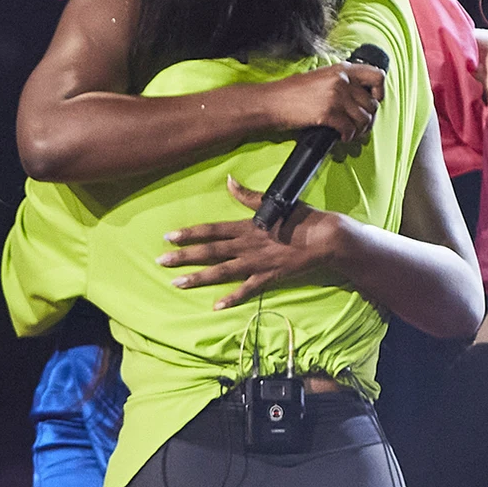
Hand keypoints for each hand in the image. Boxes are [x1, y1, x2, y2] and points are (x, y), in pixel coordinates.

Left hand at [159, 177, 349, 307]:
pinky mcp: (270, 277)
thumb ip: (248, 195)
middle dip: (183, 257)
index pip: (211, 230)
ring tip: (177, 283)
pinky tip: (215, 306)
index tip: (167, 237)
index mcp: (247, 227)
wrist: (327, 239)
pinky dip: (232, 299)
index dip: (189, 234)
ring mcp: (257, 264)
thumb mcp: (274, 202)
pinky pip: (247, 291)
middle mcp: (247, 246)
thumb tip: (229, 180)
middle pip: (210, 252)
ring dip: (199, 278)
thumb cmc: (302, 217)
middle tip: (160, 263)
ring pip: (222, 272)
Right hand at [264, 61, 384, 142]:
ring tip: (349, 133)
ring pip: (363, 119)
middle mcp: (341, 80)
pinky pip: (350, 129)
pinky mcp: (328, 112)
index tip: (372, 101)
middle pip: (372, 104)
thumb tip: (358, 98)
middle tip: (359, 126)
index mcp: (341, 69)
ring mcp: (335, 96)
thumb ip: (340, 83)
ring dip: (359, 130)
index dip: (379, 92)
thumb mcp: (319, 78)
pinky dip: (347, 137)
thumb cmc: (290, 93)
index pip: (377, 76)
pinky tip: (340, 137)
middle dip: (367, 119)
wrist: (270, 102)